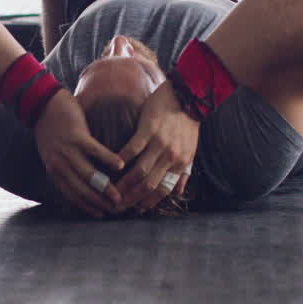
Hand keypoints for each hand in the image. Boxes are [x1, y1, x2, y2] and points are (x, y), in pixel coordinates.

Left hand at [34, 90, 124, 217]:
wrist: (42, 102)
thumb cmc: (50, 127)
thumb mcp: (51, 153)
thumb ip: (63, 168)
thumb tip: (78, 183)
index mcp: (54, 170)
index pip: (71, 194)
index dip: (87, 206)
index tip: (101, 214)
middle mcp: (59, 164)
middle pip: (81, 189)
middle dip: (98, 202)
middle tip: (115, 209)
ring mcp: (67, 151)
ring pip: (89, 175)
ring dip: (105, 187)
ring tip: (119, 195)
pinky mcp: (77, 136)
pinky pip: (95, 151)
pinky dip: (108, 159)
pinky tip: (120, 165)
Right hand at [116, 81, 199, 211]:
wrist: (189, 95)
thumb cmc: (188, 123)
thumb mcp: (191, 149)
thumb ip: (184, 171)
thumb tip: (178, 190)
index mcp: (181, 163)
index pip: (163, 190)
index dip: (147, 202)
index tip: (135, 209)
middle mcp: (171, 157)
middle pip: (149, 185)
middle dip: (132, 198)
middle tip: (118, 205)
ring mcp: (160, 143)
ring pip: (140, 171)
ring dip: (124, 184)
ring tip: (111, 190)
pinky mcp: (149, 129)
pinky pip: (132, 149)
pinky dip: (121, 159)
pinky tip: (111, 166)